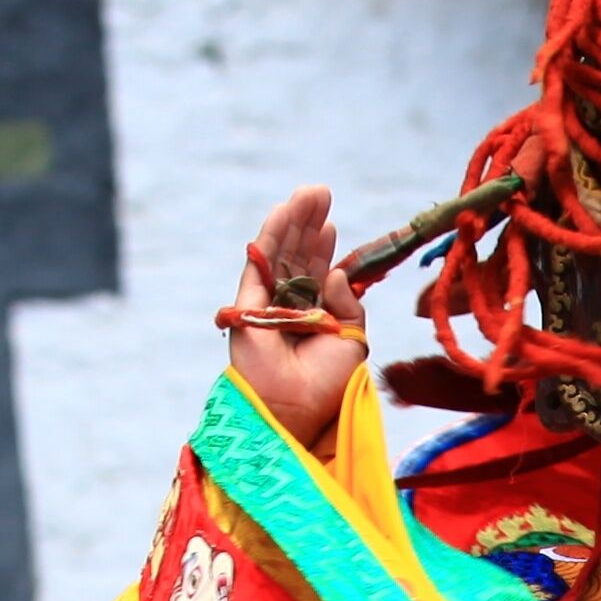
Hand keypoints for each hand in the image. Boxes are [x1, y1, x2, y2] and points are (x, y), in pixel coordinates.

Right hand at [219, 183, 365, 449]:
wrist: (296, 407)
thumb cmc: (325, 385)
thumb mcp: (352, 340)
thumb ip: (348, 305)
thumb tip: (333, 273)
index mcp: (312, 319)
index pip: (315, 274)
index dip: (323, 248)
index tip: (332, 224)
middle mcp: (288, 309)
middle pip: (297, 257)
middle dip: (308, 225)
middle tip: (320, 192)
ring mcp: (266, 307)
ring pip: (279, 255)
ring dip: (292, 222)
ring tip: (308, 194)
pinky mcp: (248, 306)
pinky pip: (259, 266)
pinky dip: (269, 238)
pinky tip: (282, 213)